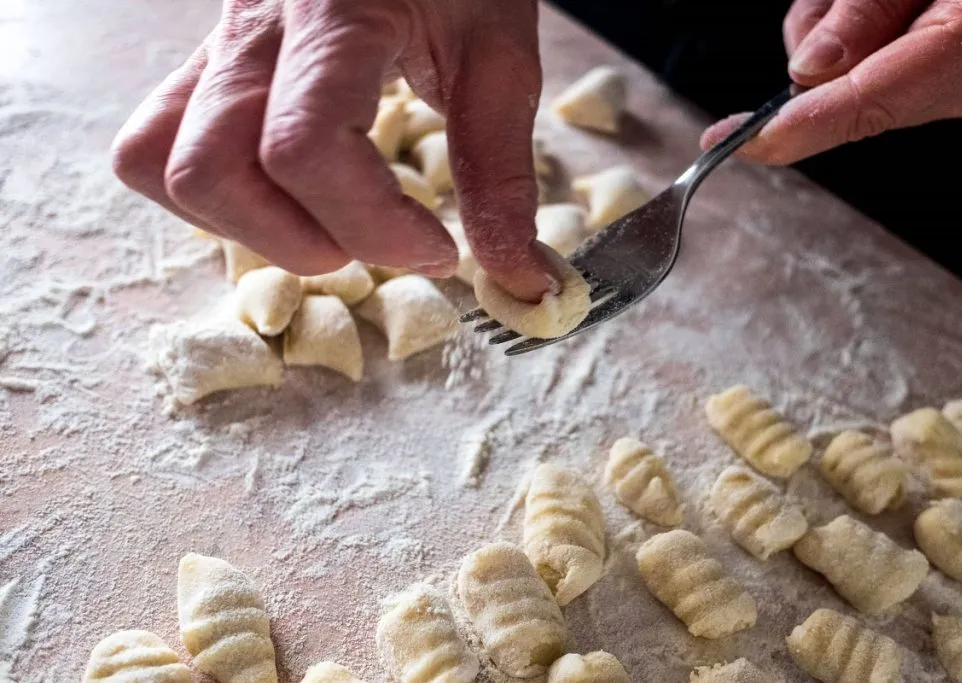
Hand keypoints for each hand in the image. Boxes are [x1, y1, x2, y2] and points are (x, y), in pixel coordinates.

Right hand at [112, 0, 556, 300]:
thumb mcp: (498, 56)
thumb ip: (502, 170)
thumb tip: (519, 279)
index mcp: (333, 14)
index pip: (304, 150)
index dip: (373, 229)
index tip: (438, 251)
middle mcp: (253, 27)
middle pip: (209, 171)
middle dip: (300, 242)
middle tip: (378, 241)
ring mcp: (216, 42)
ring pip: (161, 161)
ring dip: (246, 228)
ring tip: (327, 226)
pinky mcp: (207, 60)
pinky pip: (157, 142)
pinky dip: (212, 197)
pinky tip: (282, 198)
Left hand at [701, 0, 961, 163]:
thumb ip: (876, 2)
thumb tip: (811, 67)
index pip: (868, 101)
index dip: (797, 127)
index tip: (740, 144)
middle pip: (858, 89)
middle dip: (826, 53)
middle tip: (847, 3)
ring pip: (874, 83)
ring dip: (857, 37)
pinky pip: (908, 75)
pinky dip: (891, 43)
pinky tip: (917, 4)